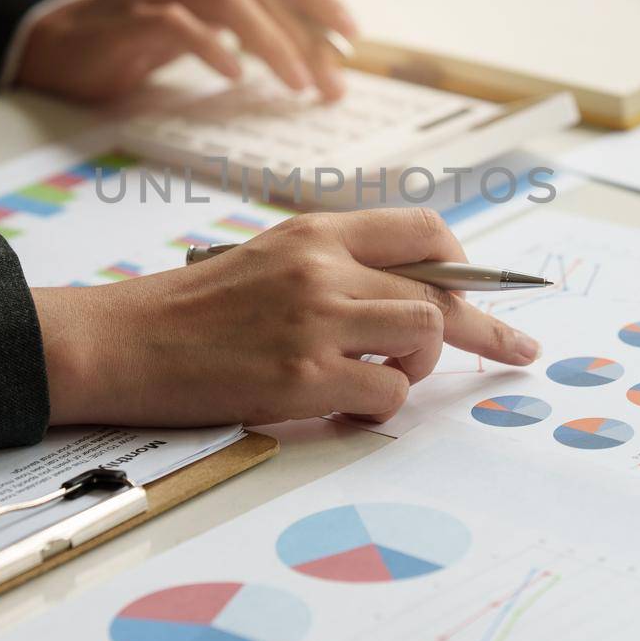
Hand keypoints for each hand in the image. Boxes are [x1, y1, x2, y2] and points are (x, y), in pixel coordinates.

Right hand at [15, 0, 357, 102]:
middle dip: (305, 33)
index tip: (351, 35)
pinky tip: (234, 77)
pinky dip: (213, 50)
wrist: (67, 46)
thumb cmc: (146, 26)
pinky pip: (181, 26)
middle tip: (333, 78)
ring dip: (271, 45)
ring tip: (297, 84)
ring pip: (230, 2)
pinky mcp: (132, 13)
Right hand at [31, 208, 539, 426]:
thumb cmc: (187, 310)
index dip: (464, 263)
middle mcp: (323, 267)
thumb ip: (331, 269)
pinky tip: (343, 410)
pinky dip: (377, 409)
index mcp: (314, 232)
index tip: (483, 289)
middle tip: (518, 349)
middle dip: (485, 327)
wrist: (121, 340)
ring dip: (415, 369)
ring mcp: (315, 319)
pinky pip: (386, 392)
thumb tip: (400, 298)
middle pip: (440, 289)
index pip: (422, 230)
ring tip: (375, 383)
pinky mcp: (302, 375)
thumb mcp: (264, 261)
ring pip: (424, 335)